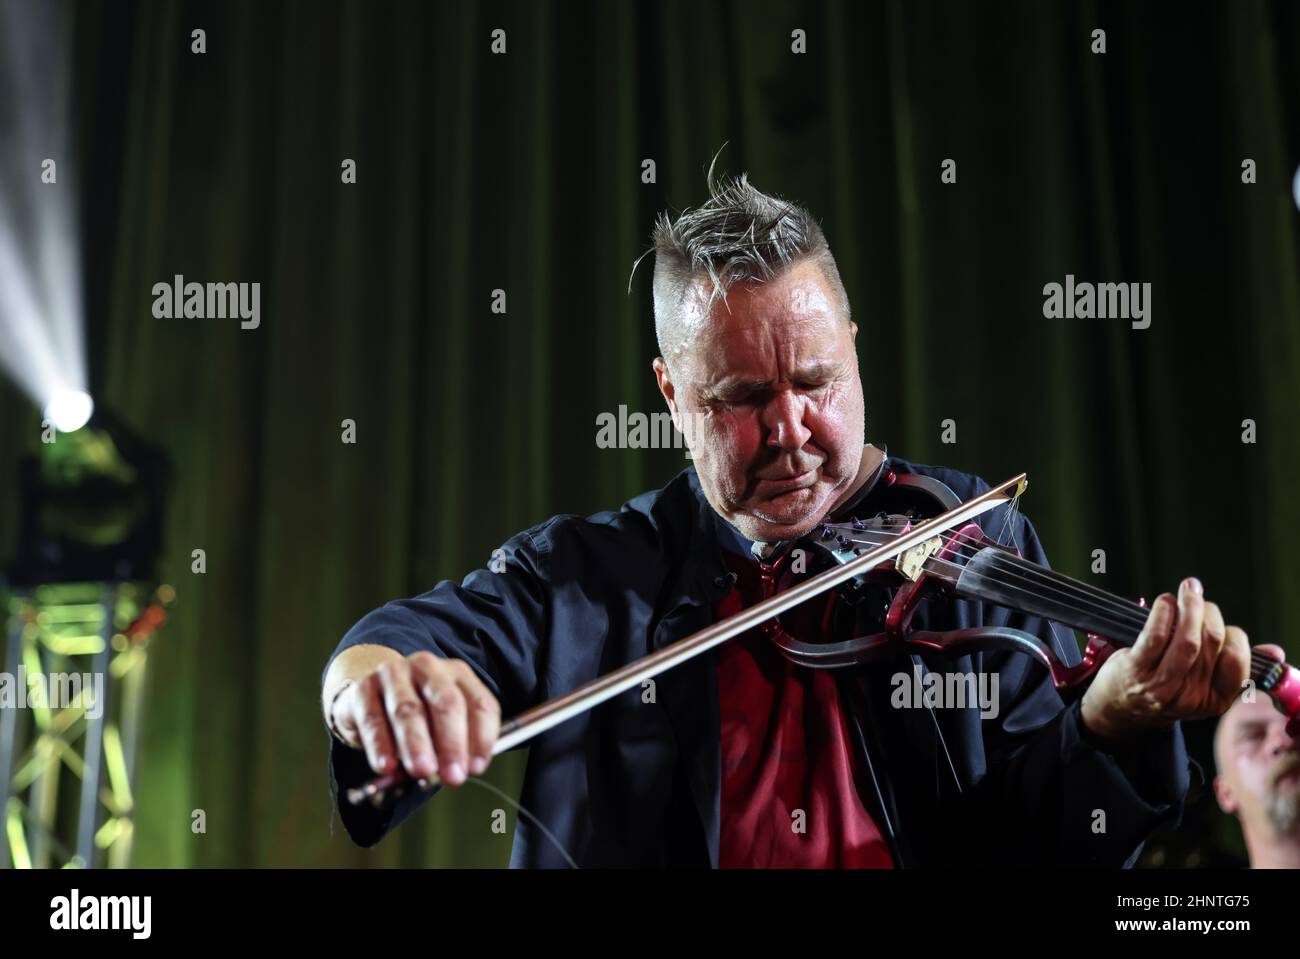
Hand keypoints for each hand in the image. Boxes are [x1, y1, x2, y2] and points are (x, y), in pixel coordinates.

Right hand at [330, 652, 500, 786]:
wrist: (369, 697)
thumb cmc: (418, 716)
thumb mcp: (444, 725)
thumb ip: (458, 745)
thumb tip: (462, 770)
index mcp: (459, 674)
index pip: (480, 704)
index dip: (481, 738)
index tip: (476, 768)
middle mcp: (429, 667)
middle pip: (447, 702)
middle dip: (452, 742)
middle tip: (453, 775)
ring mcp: (394, 673)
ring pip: (408, 710)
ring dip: (417, 743)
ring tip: (423, 770)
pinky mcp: (364, 687)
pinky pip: (373, 719)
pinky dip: (380, 745)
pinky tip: (387, 765)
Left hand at [1080, 577, 1252, 741]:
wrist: (1119, 711)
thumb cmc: (1166, 690)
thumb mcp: (1205, 689)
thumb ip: (1237, 669)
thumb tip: (1275, 652)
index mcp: (1214, 699)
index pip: (1237, 660)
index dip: (1234, 635)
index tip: (1221, 625)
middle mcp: (1190, 694)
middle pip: (1213, 642)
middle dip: (1210, 613)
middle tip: (1199, 600)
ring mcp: (1161, 683)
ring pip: (1187, 639)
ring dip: (1191, 606)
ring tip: (1188, 589)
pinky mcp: (1135, 669)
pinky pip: (1155, 636)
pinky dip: (1164, 612)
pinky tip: (1166, 602)